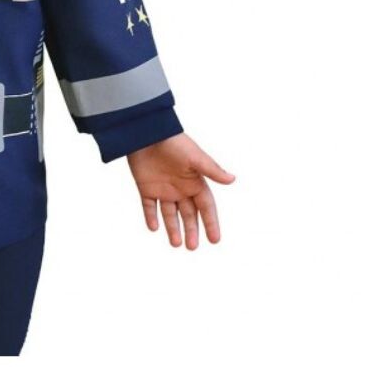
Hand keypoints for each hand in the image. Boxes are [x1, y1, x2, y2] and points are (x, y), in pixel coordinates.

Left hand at [126, 133, 234, 248]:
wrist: (147, 132)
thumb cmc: (174, 142)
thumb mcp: (195, 157)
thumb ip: (212, 170)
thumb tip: (232, 179)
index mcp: (194, 182)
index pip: (206, 207)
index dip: (210, 223)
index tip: (215, 240)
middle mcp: (180, 188)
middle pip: (188, 214)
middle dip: (192, 230)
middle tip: (192, 248)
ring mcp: (163, 189)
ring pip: (170, 214)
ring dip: (173, 229)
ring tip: (176, 244)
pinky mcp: (146, 187)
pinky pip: (149, 206)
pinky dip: (151, 217)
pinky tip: (154, 228)